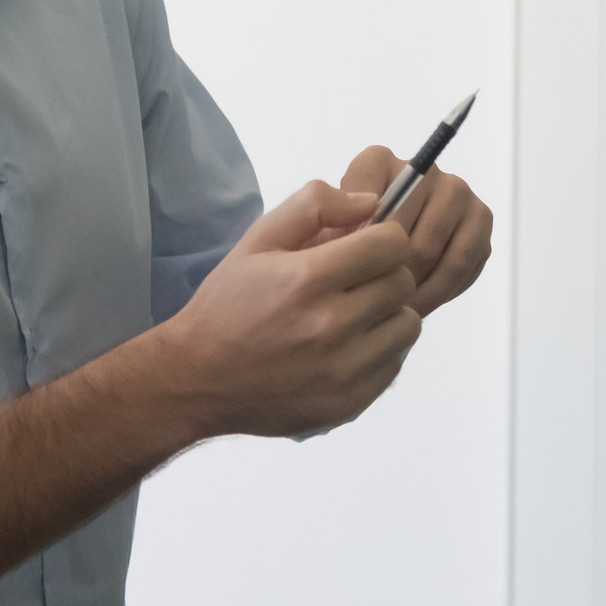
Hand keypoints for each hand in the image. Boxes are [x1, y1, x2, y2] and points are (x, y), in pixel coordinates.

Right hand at [159, 180, 421, 437]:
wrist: (197, 380)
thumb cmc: (228, 305)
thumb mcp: (257, 240)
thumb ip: (313, 206)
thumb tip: (370, 203)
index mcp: (309, 278)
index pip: (392, 244)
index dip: (381, 238)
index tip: (363, 246)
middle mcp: (333, 325)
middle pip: (403, 282)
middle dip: (383, 273)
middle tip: (352, 282)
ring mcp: (344, 369)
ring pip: (407, 324)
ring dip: (387, 314)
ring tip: (352, 315)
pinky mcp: (351, 402)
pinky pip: (394, 363)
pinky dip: (378, 351)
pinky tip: (345, 348)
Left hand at [341, 146, 493, 313]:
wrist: (377, 252)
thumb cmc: (347, 243)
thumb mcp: (324, 232)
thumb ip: (330, 226)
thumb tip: (350, 239)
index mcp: (378, 162)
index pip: (366, 199)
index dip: (358, 243)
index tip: (348, 272)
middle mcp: (423, 169)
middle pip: (406, 232)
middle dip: (388, 274)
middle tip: (373, 306)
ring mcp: (457, 192)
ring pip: (435, 251)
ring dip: (415, 287)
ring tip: (395, 310)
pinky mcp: (480, 220)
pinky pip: (463, 264)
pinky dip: (441, 290)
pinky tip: (420, 303)